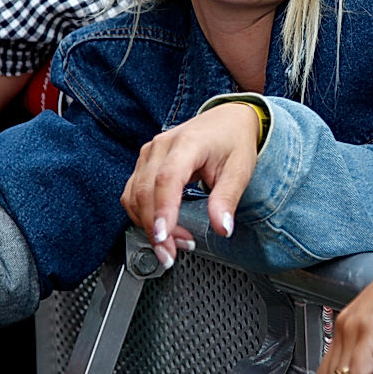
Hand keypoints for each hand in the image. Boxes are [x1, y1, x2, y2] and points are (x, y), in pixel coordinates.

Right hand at [121, 102, 261, 267]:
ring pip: (134, 196)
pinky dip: (142, 215)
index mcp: (188, 143)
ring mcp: (149, 153)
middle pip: (146, 192)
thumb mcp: (240, 170)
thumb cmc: (233, 141)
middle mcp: (161, 146)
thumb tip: (222, 228)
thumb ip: (227, 199)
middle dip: (156, 229)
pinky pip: (132, 194)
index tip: (164, 237)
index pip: (167, 179)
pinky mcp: (144, 163)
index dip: (163, 211)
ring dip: (148, 225)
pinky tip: (160, 229)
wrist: (227, 120)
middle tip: (173, 253)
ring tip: (171, 244)